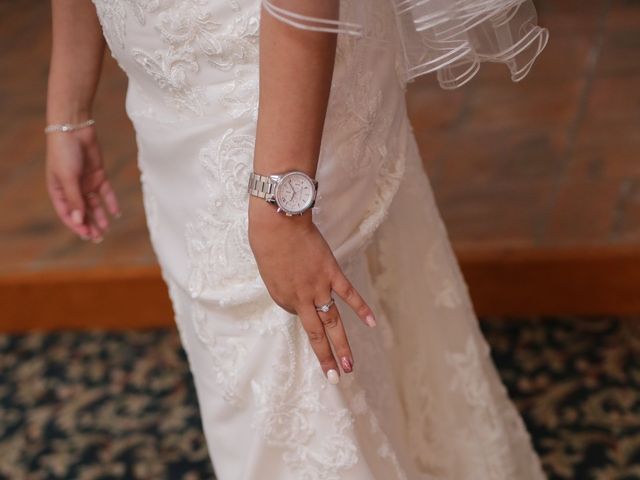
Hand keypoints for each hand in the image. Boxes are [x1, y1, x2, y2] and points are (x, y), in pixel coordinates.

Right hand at [45, 126, 120, 241]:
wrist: (74, 129)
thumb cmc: (64, 152)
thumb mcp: (68, 178)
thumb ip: (75, 199)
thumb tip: (79, 221)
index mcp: (58, 191)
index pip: (68, 214)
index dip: (77, 226)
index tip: (87, 236)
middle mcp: (72, 189)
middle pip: (82, 212)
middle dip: (89, 226)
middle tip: (98, 238)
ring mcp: (86, 183)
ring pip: (94, 205)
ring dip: (100, 217)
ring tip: (106, 230)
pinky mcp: (99, 176)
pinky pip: (106, 193)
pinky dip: (111, 203)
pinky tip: (117, 214)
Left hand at [248, 196, 376, 383]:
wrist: (278, 222)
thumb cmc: (268, 241)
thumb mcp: (269, 270)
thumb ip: (285, 286)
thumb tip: (301, 295)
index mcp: (281, 298)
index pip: (296, 314)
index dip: (302, 310)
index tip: (305, 304)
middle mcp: (300, 299)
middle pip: (316, 334)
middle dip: (326, 358)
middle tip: (335, 378)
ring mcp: (318, 288)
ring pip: (333, 323)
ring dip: (342, 346)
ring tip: (350, 366)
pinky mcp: (331, 274)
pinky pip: (349, 295)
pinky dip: (361, 309)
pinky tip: (371, 324)